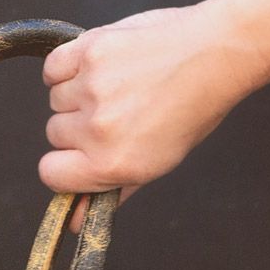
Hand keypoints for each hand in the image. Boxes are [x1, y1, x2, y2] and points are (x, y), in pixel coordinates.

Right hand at [39, 0, 269, 229]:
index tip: (81, 152)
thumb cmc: (192, 107)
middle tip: (118, 110)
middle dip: (79, 124)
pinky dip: (67, 66)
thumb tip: (73, 219)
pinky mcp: (91, 50)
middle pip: (55, 133)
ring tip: (117, 84)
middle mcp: (98, 128)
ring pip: (56, 99)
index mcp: (111, 163)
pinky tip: (98, 66)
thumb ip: (112, 191)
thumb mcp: (157, 163)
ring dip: (77, 92)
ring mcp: (92, 87)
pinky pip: (53, 67)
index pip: (51, 173)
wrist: (218, 53)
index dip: (65, 163)